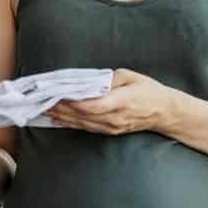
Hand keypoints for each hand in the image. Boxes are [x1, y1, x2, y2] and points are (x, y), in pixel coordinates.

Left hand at [45, 69, 174, 135]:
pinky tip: (59, 119)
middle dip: (61, 109)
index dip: (72, 102)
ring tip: (46, 110)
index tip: (57, 95)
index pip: (92, 105)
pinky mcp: (111, 131)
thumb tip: (90, 81)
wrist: (164, 112)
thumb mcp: (131, 76)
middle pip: (82, 115)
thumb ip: (110, 79)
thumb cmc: (149, 91)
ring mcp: (112, 126)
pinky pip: (87, 128)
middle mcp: (114, 117)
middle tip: (43, 101)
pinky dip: (71, 123)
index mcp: (120, 101)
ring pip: (82, 124)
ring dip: (63, 117)